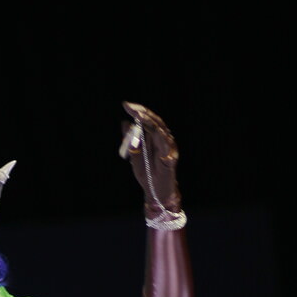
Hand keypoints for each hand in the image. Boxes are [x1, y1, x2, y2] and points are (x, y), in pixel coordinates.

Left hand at [119, 100, 182, 219]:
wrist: (154, 191)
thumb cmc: (146, 172)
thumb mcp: (134, 154)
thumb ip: (130, 140)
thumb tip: (125, 123)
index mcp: (155, 137)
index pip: (148, 119)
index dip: (138, 111)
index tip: (126, 105)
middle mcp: (164, 139)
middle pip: (156, 122)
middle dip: (143, 114)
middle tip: (131, 107)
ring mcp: (169, 149)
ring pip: (162, 132)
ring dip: (150, 123)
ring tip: (140, 116)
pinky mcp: (171, 160)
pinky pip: (168, 148)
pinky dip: (162, 140)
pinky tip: (156, 133)